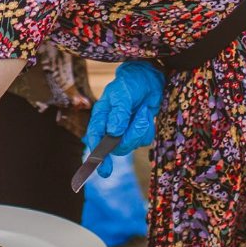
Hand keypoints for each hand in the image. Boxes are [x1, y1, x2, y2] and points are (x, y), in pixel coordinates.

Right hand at [83, 61, 164, 178]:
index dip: (97, 153)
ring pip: (130, 144)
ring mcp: (123, 131)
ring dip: (140, 129)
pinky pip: (142, 140)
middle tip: (136, 128)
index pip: (95, 136)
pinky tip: (146, 114)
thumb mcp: (124, 95)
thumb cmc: (132, 83)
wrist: (150, 78)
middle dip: (129, 137)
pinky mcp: (136, 132)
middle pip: (115, 146)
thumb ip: (119, 113)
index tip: (102, 167)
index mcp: (101, 116)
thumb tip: (113, 132)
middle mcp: (109, 126)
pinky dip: (147, 129)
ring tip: (143, 111)